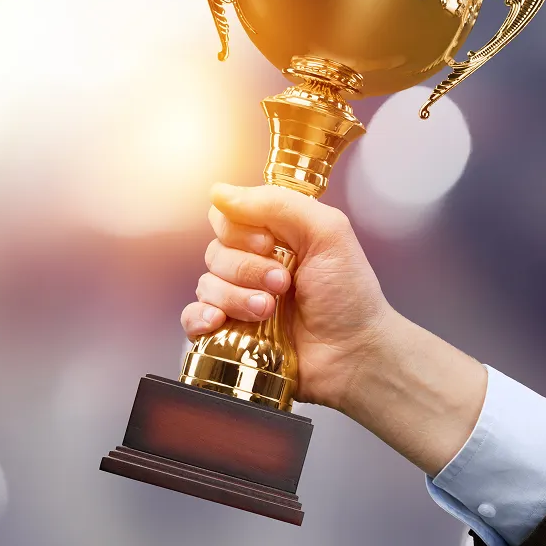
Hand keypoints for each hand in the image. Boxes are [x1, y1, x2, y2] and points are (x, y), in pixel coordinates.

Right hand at [180, 182, 486, 474]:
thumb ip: (277, 204)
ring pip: (206, 285)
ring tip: (269, 311)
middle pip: (215, 252)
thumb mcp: (327, 232)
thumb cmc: (349, 295)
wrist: (354, 354)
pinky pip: (191, 317)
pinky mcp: (228, 332)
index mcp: (272, 237)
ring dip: (236, 297)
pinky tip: (219, 321)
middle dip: (247, 269)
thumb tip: (219, 192)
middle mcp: (251, 265)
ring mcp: (238, 300)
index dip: (238, 230)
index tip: (267, 243)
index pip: (226, 218)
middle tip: (283, 284)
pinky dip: (200, 317)